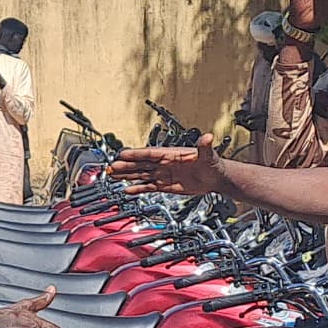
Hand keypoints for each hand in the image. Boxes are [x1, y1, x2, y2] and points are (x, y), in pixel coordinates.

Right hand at [108, 132, 225, 196]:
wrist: (215, 177)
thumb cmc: (212, 163)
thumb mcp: (208, 155)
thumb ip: (204, 147)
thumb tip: (207, 137)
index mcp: (171, 154)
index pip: (150, 154)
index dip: (136, 154)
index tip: (123, 154)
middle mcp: (164, 164)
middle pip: (141, 164)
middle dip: (126, 166)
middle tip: (112, 166)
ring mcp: (163, 174)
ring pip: (141, 174)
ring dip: (127, 175)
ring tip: (113, 175)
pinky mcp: (165, 185)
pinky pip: (148, 186)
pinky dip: (138, 188)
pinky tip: (127, 189)